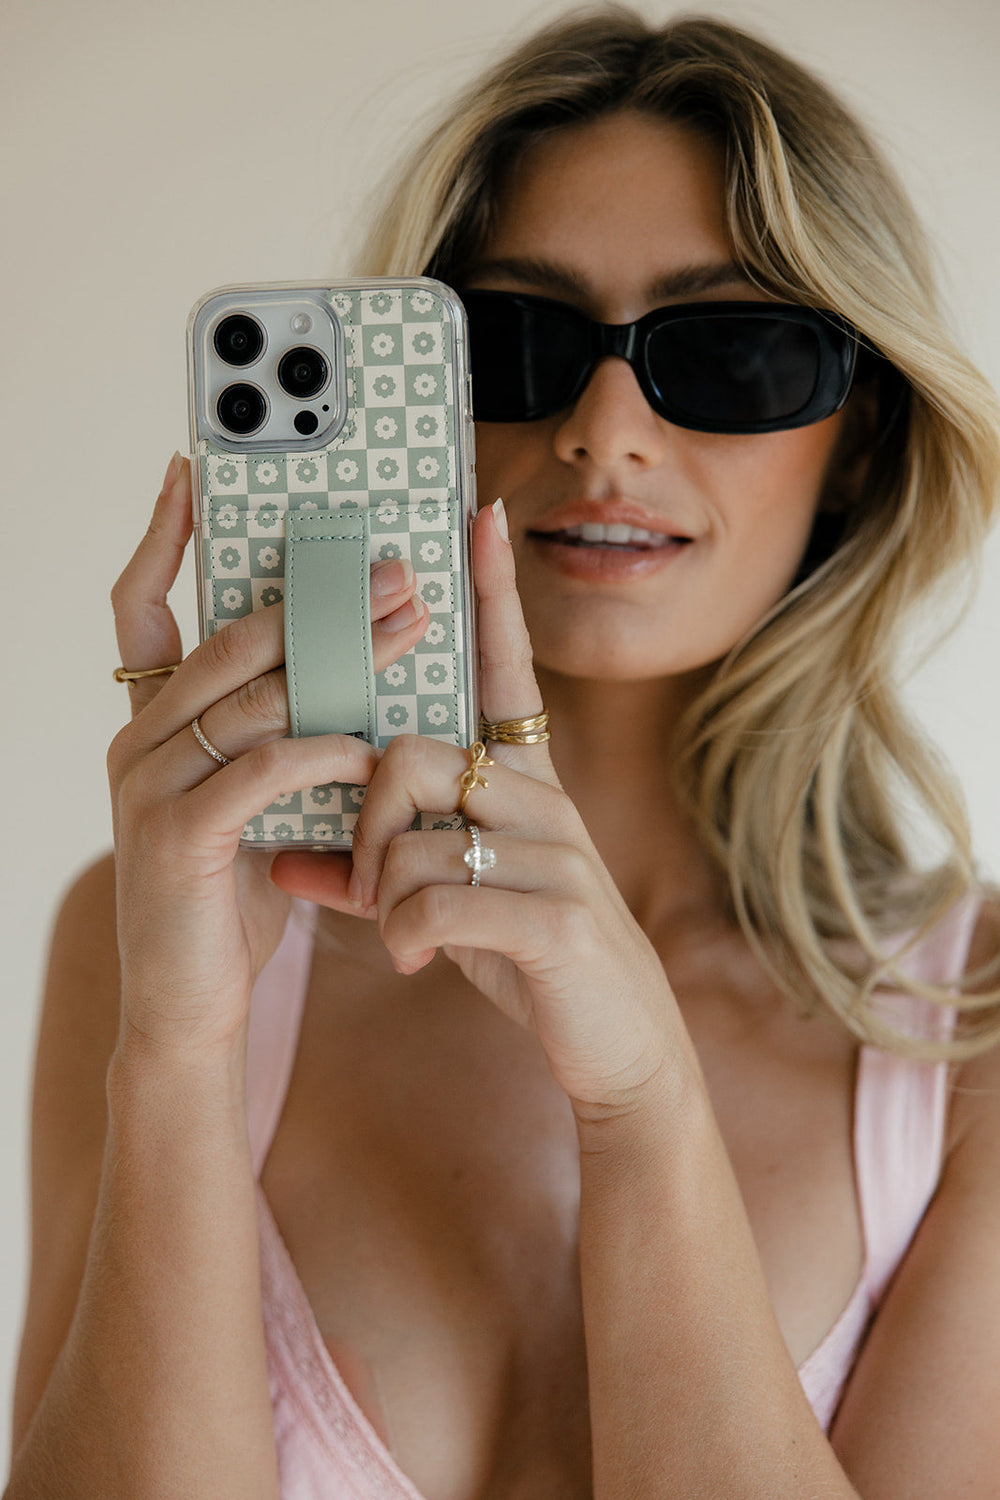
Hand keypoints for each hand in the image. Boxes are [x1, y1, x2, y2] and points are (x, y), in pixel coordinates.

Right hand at [107, 452, 428, 1056]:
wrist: (188, 1007)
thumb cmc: (228, 897)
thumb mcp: (249, 801)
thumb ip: (273, 736)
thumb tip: (344, 665)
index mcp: (149, 722)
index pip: (142, 607)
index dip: (164, 538)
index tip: (191, 472)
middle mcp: (136, 741)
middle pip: (231, 640)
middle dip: (320, 598)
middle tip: (395, 570)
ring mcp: (148, 785)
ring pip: (254, 694)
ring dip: (344, 659)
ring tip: (414, 629)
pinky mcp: (178, 834)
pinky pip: (263, 767)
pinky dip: (324, 748)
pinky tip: (372, 744)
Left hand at [270, 501, 676, 1113]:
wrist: (617, 1043)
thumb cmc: (528, 959)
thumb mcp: (449, 906)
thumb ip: (377, 875)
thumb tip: (287, 860)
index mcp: (522, 783)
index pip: (504, 670)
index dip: (492, 595)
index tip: (479, 513)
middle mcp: (544, 799)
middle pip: (412, 756)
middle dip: (367, 821)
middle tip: (368, 879)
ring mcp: (556, 853)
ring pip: (420, 832)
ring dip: (385, 891)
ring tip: (401, 932)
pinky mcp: (557, 915)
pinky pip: (441, 900)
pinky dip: (408, 935)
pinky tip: (419, 960)